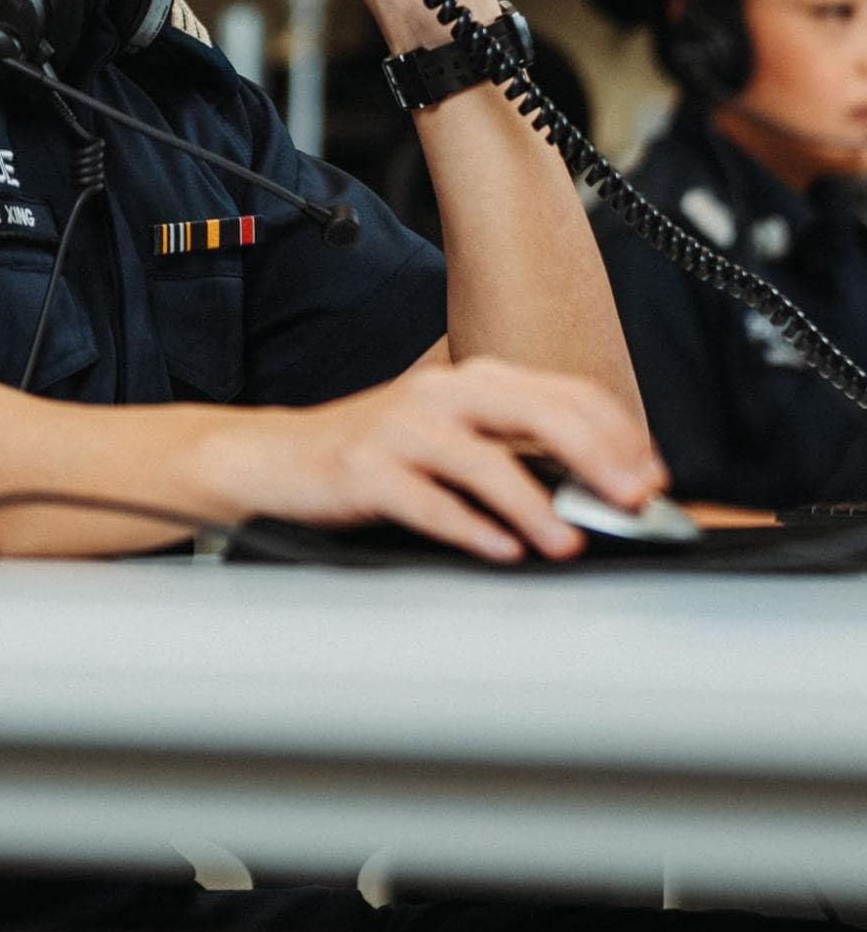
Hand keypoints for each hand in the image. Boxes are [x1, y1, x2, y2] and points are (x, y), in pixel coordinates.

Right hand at [225, 359, 667, 562]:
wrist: (279, 457)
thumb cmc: (375, 455)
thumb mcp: (451, 438)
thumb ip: (515, 451)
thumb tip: (598, 490)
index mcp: (470, 381)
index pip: (562, 392)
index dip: (616, 432)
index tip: (652, 476)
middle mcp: (439, 394)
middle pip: (534, 412)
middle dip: (594, 457)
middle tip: (632, 501)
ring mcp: (399, 429)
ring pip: (482, 459)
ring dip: (534, 504)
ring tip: (567, 542)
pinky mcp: (364, 469)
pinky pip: (425, 499)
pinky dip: (468, 527)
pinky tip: (500, 550)